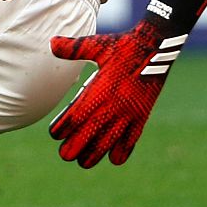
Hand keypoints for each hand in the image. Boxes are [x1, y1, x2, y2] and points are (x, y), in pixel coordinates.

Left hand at [49, 23, 179, 166]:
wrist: (155, 47)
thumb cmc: (121, 46)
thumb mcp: (96, 45)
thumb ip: (73, 48)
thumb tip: (51, 43)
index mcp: (100, 89)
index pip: (78, 114)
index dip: (65, 127)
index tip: (54, 134)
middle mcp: (115, 104)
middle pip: (92, 132)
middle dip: (77, 146)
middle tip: (65, 156)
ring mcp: (130, 112)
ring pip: (112, 139)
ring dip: (97, 153)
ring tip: (84, 163)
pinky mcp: (143, 114)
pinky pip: (133, 137)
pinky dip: (125, 149)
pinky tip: (116, 160)